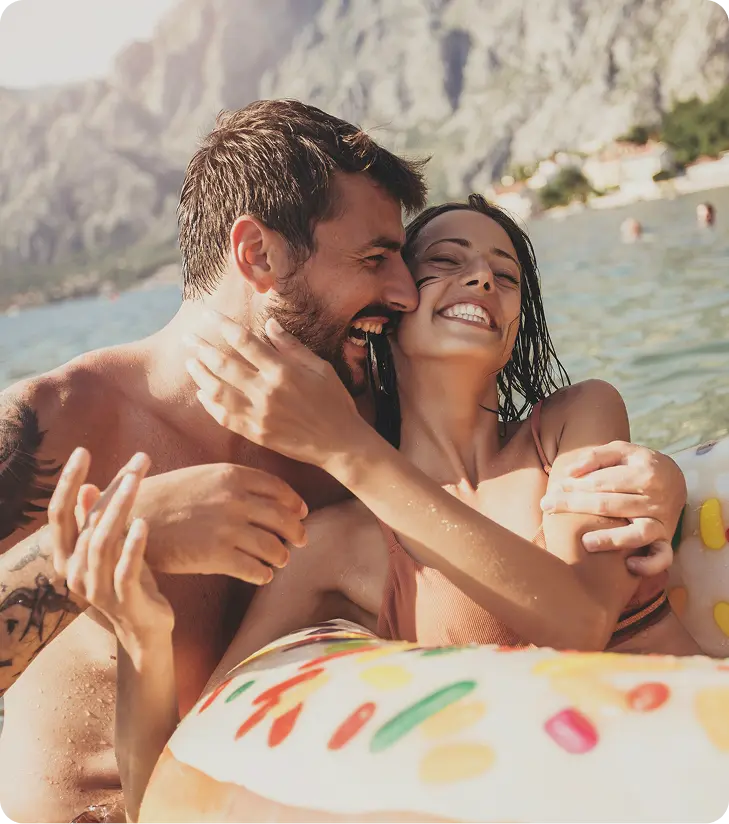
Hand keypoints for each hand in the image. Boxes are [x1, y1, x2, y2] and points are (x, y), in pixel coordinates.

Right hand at [57, 461, 173, 666]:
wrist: (145, 629)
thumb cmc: (128, 582)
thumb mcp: (111, 549)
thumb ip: (96, 522)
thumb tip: (89, 487)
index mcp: (66, 557)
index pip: (59, 514)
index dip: (68, 481)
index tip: (82, 451)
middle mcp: (74, 573)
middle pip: (88, 523)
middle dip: (113, 488)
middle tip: (139, 460)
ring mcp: (97, 589)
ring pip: (102, 543)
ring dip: (120, 509)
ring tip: (137, 482)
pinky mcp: (124, 601)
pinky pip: (125, 570)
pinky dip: (133, 546)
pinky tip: (144, 523)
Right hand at [130, 462, 307, 583]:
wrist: (128, 519)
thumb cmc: (164, 496)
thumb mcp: (201, 476)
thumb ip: (231, 482)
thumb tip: (262, 494)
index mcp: (232, 476)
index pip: (279, 490)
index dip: (294, 503)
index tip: (301, 513)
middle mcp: (235, 499)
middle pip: (284, 519)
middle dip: (297, 532)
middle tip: (301, 540)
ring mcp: (228, 528)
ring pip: (274, 547)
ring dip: (281, 556)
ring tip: (280, 560)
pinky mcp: (217, 556)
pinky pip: (255, 569)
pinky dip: (263, 574)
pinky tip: (262, 575)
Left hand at [185, 311, 364, 469]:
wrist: (339, 444)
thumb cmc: (334, 402)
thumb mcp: (320, 367)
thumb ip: (291, 346)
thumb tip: (269, 324)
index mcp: (283, 371)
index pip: (244, 341)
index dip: (222, 325)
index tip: (207, 314)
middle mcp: (266, 392)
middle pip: (223, 365)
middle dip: (202, 348)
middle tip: (188, 337)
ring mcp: (258, 415)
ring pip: (217, 391)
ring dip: (200, 375)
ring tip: (190, 362)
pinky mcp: (255, 434)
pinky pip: (224, 417)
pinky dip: (209, 404)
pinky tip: (202, 393)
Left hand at [540, 441, 685, 575]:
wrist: (675, 479)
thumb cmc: (638, 464)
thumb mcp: (621, 451)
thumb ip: (596, 457)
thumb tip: (570, 472)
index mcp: (643, 474)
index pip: (603, 482)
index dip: (576, 485)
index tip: (555, 488)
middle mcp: (654, 499)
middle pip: (610, 505)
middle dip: (575, 505)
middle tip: (547, 506)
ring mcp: (661, 521)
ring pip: (638, 533)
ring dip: (612, 539)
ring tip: (586, 543)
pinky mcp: (665, 539)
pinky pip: (662, 557)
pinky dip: (650, 564)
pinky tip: (629, 565)